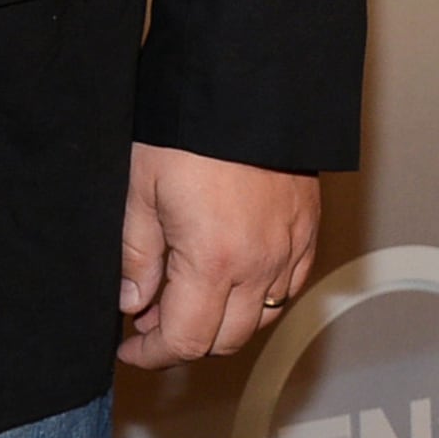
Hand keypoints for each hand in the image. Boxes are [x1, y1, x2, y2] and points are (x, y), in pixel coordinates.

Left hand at [118, 142, 318, 369]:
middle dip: (184, 340)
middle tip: (149, 320)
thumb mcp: (139, 188)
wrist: (244, 83)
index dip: (154, 354)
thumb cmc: (186, 129)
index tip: (131, 350)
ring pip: (260, 317)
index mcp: (214, 261)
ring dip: (221, 320)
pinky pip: (288, 285)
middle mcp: (260, 265)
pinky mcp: (307, 229)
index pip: (187, 340)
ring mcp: (289, 249)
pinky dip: (259, 296)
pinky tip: (230, 276)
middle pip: (225, 339)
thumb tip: (133, 302)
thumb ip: (136, 254)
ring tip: (185, 295)